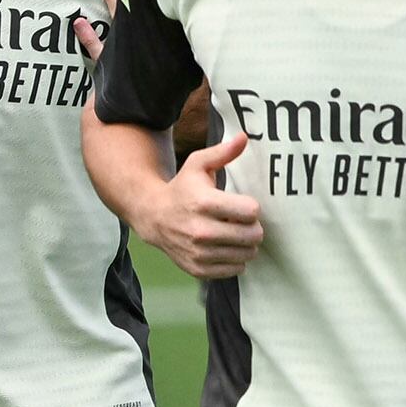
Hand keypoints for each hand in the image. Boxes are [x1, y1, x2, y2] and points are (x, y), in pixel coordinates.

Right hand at [146, 130, 263, 275]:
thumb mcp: (198, 165)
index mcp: (204, 203)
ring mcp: (199, 253)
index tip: (241, 205)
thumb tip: (244, 137)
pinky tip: (224, 247)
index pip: (250, 211)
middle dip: (252, 227)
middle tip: (241, 221)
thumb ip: (222, 152)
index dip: (251, 207)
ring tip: (233, 233)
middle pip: (252, 235)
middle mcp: (201, 231)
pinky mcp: (198, 269)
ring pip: (247, 254)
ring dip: (245, 244)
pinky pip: (236, 269)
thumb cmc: (182, 188)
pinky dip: (235, 259)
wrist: (152, 217)